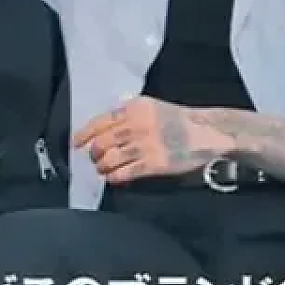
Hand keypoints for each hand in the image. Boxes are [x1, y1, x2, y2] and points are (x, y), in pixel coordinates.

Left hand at [72, 97, 235, 183]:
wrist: (207, 134)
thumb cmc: (180, 121)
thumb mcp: (153, 107)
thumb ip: (129, 113)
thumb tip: (105, 125)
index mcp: (135, 108)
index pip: (100, 121)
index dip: (84, 134)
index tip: (76, 143)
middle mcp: (136, 125)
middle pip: (101, 142)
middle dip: (94, 153)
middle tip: (94, 158)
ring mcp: (144, 146)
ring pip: (109, 159)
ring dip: (102, 166)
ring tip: (103, 169)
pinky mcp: (153, 164)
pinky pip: (124, 173)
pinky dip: (114, 177)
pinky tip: (114, 177)